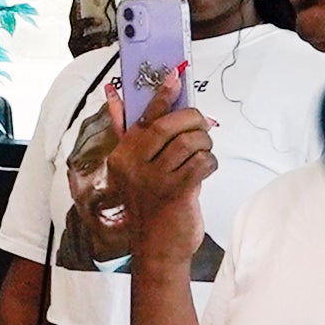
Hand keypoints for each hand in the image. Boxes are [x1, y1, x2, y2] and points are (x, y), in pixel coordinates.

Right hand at [103, 72, 213, 265]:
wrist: (156, 249)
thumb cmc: (149, 206)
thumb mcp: (132, 169)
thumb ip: (125, 132)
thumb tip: (114, 96)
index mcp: (123, 154)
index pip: (145, 117)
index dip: (162, 94)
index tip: (176, 74)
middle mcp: (134, 164)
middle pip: (172, 125)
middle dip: (195, 121)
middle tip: (202, 128)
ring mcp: (154, 179)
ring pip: (191, 142)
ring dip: (205, 146)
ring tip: (202, 155)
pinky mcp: (176, 192)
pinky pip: (203, 162)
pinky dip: (210, 163)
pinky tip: (205, 171)